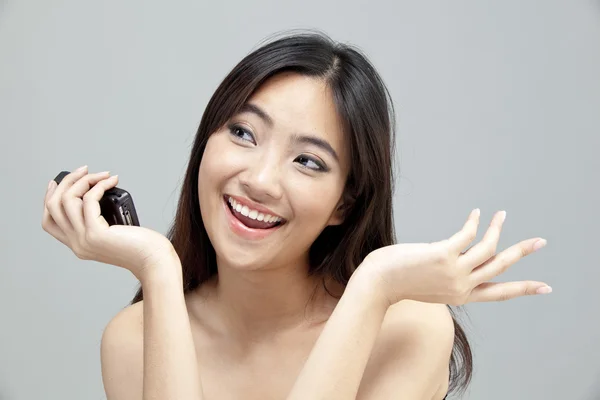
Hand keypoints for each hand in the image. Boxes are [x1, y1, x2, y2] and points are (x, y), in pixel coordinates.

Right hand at [41, 165, 178, 280]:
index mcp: (78, 244)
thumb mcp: (113, 234)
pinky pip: (89, 200)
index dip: (48, 199)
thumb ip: (99, 222)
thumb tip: (94, 193)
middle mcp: (76, 244)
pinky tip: (111, 181)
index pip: (49, 221)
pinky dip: (99, 186)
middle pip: (54, 206)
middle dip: (67, 183)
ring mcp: (84, 240)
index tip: (57, 182)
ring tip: (103, 175)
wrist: (154, 260)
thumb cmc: (141, 245)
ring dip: (84, 181)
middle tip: (84, 170)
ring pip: (68, 200)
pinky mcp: (96, 233)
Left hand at [358, 209, 549, 306]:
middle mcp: (462, 286)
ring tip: (501, 215)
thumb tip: (461, 252)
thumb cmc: (399, 280)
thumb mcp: (431, 284)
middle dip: (523, 253)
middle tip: (541, 241)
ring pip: (489, 248)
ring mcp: (454, 272)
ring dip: (497, 228)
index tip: (546, 288)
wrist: (377, 283)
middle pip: (501, 267)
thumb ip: (450, 274)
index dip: (524, 289)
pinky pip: (467, 234)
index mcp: (461, 295)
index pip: (499, 293)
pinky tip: (476, 213)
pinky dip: (474, 221)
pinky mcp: (443, 255)